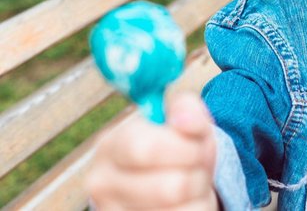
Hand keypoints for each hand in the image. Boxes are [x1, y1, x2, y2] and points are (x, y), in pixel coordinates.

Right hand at [87, 93, 217, 209]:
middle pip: (170, 188)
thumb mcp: (184, 121)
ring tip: (191, 184)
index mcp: (110, 146)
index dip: (184, 148)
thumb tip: (185, 121)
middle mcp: (102, 185)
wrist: (169, 186)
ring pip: (180, 210)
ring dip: (199, 195)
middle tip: (197, 167)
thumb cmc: (176, 148)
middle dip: (197, 174)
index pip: (145, 149)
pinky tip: (186, 203)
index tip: (197, 145)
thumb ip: (187, 110)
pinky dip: (198, 209)